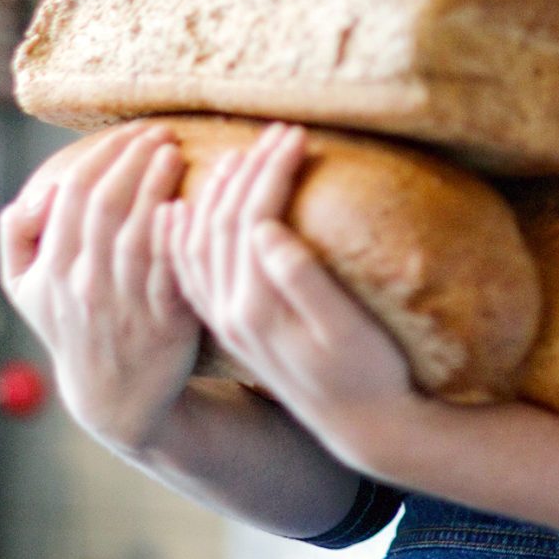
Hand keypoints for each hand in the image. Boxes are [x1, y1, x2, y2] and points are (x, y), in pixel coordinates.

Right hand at [0, 123, 197, 454]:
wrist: (113, 396)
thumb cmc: (71, 325)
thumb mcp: (24, 289)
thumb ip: (17, 235)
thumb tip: (39, 190)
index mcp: (51, 271)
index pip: (73, 195)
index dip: (104, 155)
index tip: (132, 131)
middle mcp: (84, 285)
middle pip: (107, 205)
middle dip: (134, 159)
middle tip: (160, 131)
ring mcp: (125, 304)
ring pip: (139, 231)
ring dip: (158, 184)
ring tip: (175, 152)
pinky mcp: (166, 321)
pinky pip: (172, 269)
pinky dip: (178, 234)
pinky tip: (190, 203)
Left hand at [165, 123, 423, 470]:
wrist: (364, 426)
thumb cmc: (372, 372)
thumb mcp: (347, 329)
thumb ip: (302, 280)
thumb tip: (266, 229)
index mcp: (258, 308)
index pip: (252, 220)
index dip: (271, 172)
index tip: (296, 135)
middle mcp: (230, 313)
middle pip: (221, 225)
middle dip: (249, 170)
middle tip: (278, 132)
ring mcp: (226, 320)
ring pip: (198, 242)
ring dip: (217, 193)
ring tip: (244, 153)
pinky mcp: (231, 324)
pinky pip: (191, 269)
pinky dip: (186, 232)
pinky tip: (186, 208)